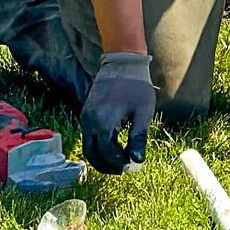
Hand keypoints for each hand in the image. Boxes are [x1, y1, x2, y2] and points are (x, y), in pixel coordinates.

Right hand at [81, 50, 155, 173]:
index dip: (118, 162)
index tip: (131, 165)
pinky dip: (97, 146)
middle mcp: (90, 122)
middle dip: (106, 165)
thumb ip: (138, 137)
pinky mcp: (86, 113)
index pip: (107, 153)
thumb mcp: (143, 111)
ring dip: (101, 157)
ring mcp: (85, 117)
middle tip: (123, 169)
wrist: (122, 61)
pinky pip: (87, 136)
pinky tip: (112, 145)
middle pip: (92, 154)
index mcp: (104, 122)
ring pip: (87, 147)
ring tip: (119, 160)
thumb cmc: (136, 86)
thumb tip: (138, 160)